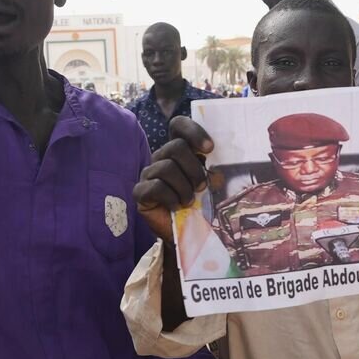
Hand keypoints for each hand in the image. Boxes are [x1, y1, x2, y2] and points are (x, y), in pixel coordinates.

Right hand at [134, 116, 212, 242]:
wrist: (185, 232)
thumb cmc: (198, 205)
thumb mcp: (209, 185)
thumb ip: (213, 172)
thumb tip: (218, 172)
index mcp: (179, 150)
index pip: (178, 125)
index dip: (193, 131)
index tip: (210, 148)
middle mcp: (161, 157)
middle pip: (176, 147)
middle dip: (194, 168)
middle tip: (202, 186)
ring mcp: (149, 173)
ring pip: (167, 167)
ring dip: (184, 188)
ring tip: (189, 201)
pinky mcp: (140, 191)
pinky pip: (156, 187)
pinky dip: (171, 198)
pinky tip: (176, 207)